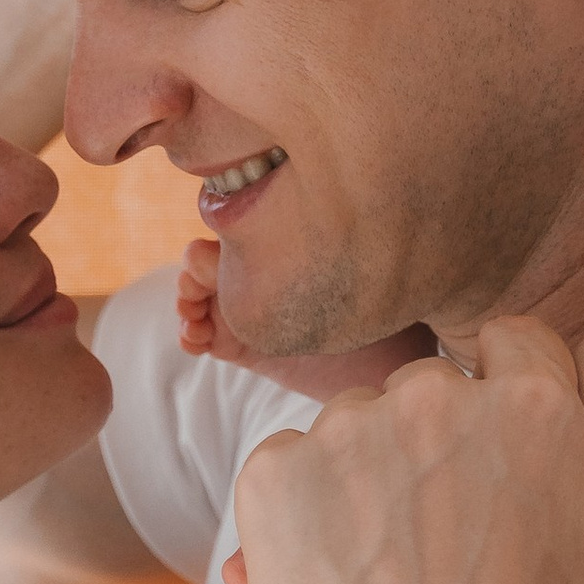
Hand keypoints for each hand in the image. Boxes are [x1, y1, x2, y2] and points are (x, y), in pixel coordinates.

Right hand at [176, 236, 427, 399]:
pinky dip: (189, 334)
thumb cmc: (398, 320)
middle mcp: (266, 274)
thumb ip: (366, 247)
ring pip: (195, 291)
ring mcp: (251, 310)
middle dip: (194, 270)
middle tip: (196, 289)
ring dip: (185, 299)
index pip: (244, 228)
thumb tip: (372, 208)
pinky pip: (203, 335)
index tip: (218, 255)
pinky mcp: (244, 346)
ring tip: (194, 318)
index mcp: (291, 251)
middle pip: (208, 256)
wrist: (394, 375)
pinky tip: (195, 343)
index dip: (222, 237)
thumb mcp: (383, 281)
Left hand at [227, 319, 583, 583]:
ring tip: (400, 576)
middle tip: (453, 550)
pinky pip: (286, 469)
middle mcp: (438, 397)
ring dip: (370, 482)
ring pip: (358, 430)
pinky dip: (305, 518)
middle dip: (439, 450)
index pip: (512, 346)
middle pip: (432, 389)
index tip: (504, 486)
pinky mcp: (275, 480)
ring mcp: (348, 436)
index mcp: (534, 399)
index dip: (507, 413)